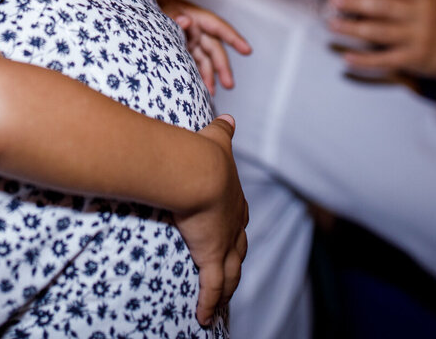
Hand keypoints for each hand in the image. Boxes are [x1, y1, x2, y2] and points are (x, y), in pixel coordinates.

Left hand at [155, 0, 252, 94]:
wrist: (133, 12)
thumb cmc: (149, 6)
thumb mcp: (160, 10)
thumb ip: (172, 16)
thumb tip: (187, 21)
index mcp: (193, 16)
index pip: (218, 27)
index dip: (233, 38)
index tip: (247, 50)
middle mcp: (194, 29)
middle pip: (214, 48)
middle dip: (222, 67)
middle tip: (229, 84)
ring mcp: (187, 40)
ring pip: (204, 59)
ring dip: (209, 75)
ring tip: (211, 93)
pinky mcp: (179, 49)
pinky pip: (192, 63)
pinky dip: (197, 74)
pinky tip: (200, 88)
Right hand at [173, 114, 248, 326]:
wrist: (197, 173)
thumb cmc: (202, 155)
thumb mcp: (216, 139)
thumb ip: (223, 130)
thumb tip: (229, 116)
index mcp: (234, 199)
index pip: (238, 217)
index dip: (235, 225)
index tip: (232, 231)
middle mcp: (234, 224)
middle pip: (239, 249)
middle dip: (236, 260)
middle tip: (231, 269)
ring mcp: (225, 243)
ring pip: (231, 273)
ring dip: (228, 289)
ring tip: (223, 304)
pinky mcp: (211, 257)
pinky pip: (212, 287)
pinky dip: (210, 303)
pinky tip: (206, 318)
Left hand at [325, 0, 435, 77]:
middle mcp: (421, 16)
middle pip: (384, 7)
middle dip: (356, 3)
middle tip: (333, 1)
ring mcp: (418, 38)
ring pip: (380, 32)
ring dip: (352, 29)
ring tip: (331, 24)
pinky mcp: (414, 59)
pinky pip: (385, 60)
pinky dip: (365, 61)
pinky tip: (346, 57)